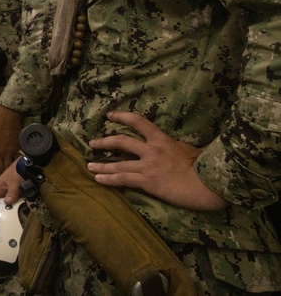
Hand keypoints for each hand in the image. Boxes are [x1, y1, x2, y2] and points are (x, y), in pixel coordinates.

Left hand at [87, 111, 228, 211]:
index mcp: (162, 139)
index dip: (122, 117)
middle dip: (104, 142)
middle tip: (92, 143)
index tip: (109, 115)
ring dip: (102, 164)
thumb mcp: (190, 150)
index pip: (139, 122)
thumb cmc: (205, 167)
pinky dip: (109, 179)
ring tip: (89, 165)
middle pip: (121, 142)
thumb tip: (176, 148)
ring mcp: (148, 166)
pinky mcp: (148, 182)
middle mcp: (151, 150)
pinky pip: (123, 179)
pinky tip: (98, 179)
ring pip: (118, 163)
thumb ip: (177, 147)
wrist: (210, 184)